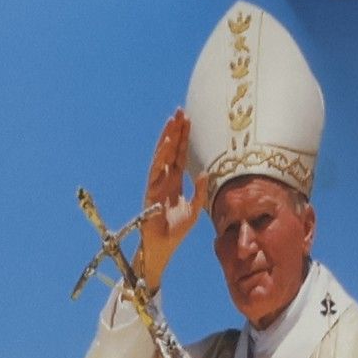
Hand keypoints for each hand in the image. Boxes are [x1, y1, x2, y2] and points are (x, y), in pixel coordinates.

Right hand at [137, 108, 199, 292]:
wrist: (162, 247)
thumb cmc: (176, 231)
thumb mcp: (194, 209)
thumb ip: (200, 192)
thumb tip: (206, 173)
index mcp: (175, 182)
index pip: (180, 155)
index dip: (184, 138)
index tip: (188, 120)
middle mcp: (165, 179)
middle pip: (171, 150)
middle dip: (176, 131)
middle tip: (180, 111)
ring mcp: (157, 183)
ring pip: (163, 155)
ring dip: (168, 137)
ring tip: (173, 120)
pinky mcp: (151, 190)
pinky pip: (156, 169)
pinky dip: (162, 155)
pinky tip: (168, 142)